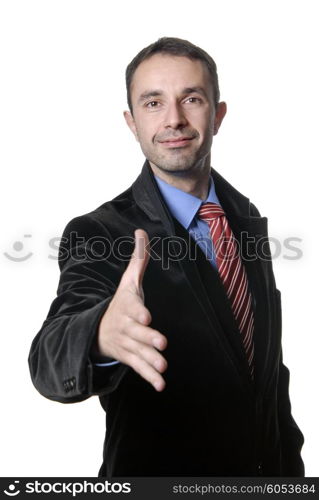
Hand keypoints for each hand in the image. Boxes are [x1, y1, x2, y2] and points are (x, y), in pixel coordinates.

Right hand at [97, 229, 167, 390]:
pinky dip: (149, 377)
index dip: (138, 312)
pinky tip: (161, 385)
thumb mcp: (128, 281)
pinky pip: (139, 368)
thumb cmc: (120, 302)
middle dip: (147, 338)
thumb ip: (138, 260)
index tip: (146, 316)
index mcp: (126, 307)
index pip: (132, 309)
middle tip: (162, 343)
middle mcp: (126, 326)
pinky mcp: (129, 357)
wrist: (98, 330)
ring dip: (150, 361)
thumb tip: (141, 231)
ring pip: (138, 353)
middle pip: (136, 333)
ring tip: (163, 367)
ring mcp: (127, 343)